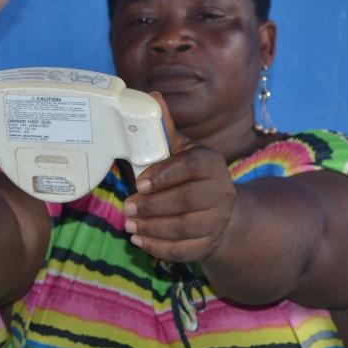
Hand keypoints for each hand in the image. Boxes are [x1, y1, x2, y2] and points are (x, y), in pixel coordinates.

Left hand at [123, 93, 236, 261]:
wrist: (221, 210)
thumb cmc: (193, 176)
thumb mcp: (183, 151)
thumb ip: (165, 129)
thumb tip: (152, 97)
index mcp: (212, 164)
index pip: (191, 167)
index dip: (164, 174)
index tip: (139, 182)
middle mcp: (222, 192)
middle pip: (186, 200)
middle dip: (152, 205)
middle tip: (126, 206)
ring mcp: (219, 221)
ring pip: (183, 227)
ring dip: (151, 227)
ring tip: (129, 224)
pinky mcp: (210, 244)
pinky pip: (184, 250)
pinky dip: (158, 247)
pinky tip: (139, 240)